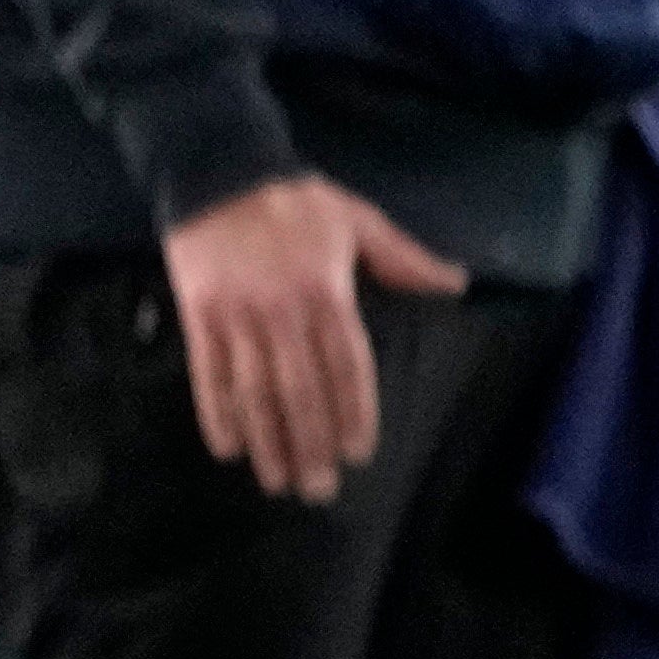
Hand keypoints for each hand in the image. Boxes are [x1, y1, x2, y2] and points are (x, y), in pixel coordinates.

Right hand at [159, 175, 465, 502]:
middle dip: (311, 443)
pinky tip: (229, 447)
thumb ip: (406, 260)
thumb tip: (457, 283)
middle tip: (319, 490)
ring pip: (255, 391)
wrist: (218, 169)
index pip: (347, 366)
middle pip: (301, 390)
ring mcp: (238, 316)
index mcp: (328, 294)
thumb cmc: (296, 200)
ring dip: (268, 440)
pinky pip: (208, 372)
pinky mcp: (200, 315)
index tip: (358, 452)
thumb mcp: (360, 221)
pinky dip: (217, 412)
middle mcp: (284, 312)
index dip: (353, 412)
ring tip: (278, 481)